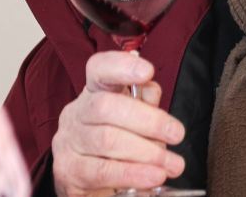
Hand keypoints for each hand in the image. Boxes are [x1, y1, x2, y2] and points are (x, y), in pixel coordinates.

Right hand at [51, 51, 185, 196]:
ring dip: (147, 152)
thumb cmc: (116, 141)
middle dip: (149, 121)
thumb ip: (143, 101)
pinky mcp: (69, 170)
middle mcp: (78, 112)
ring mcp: (69, 141)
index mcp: (94, 91)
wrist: (86, 180)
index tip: (147, 71)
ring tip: (172, 163)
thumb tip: (151, 88)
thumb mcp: (133, 117)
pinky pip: (102, 171)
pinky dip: (132, 174)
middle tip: (176, 134)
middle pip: (107, 107)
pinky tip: (153, 176)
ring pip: (107, 140)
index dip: (122, 66)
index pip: (100, 69)